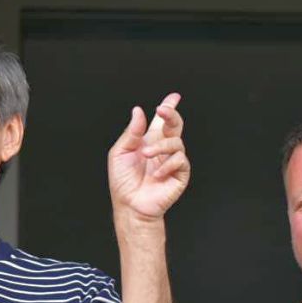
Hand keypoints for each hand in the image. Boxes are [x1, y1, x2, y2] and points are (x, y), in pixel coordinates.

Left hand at [108, 92, 189, 220]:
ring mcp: (172, 161)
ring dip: (160, 146)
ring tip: (146, 155)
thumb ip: (131, 132)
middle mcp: (163, 149)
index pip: (162, 121)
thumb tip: (139, 111)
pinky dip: (166, 165)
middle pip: (175, 126)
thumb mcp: (120, 152)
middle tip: (164, 110)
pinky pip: (180, 161)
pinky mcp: (180, 174)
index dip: (169, 107)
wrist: (130, 205)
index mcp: (149, 141)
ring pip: (176, 142)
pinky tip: (156, 173)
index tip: (174, 97)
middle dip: (172, 115)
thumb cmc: (123, 181)